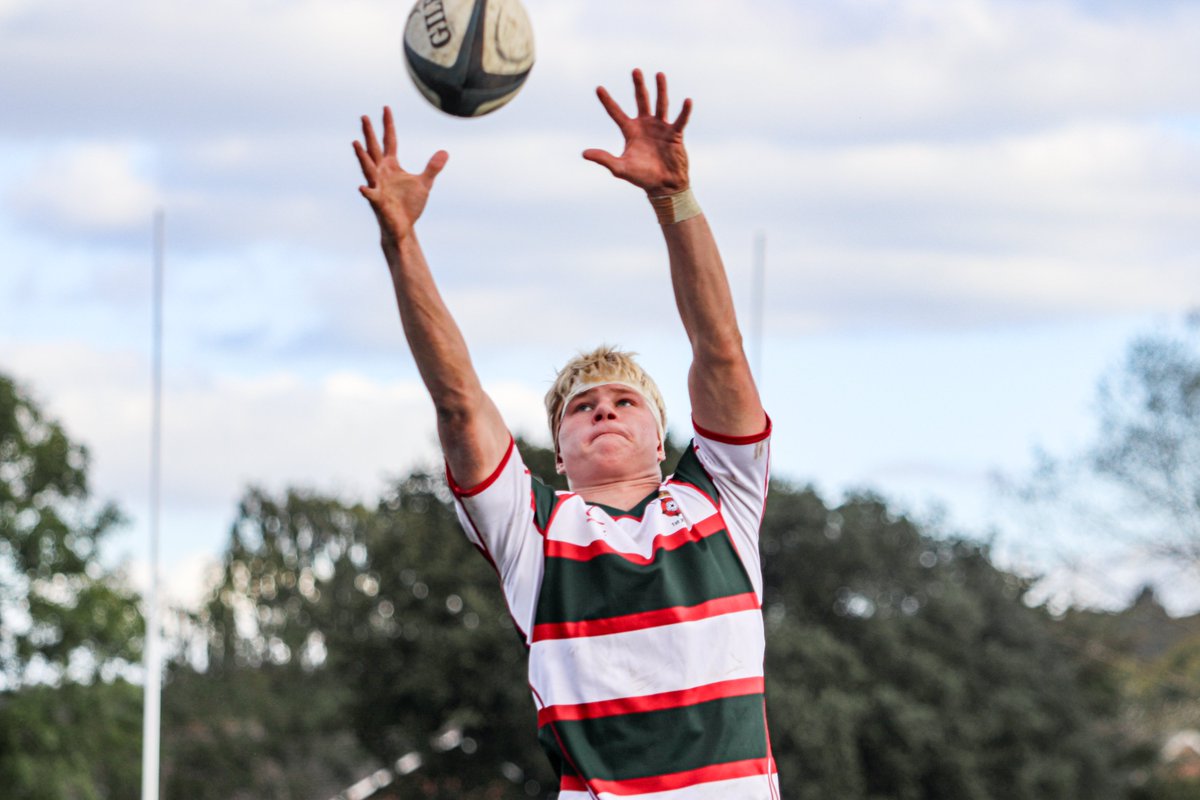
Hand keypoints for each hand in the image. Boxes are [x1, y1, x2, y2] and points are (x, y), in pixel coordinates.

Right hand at [353, 107, 447, 243]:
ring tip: (355, 143)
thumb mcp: (425, 183)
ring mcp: (378, 186)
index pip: (389, 140)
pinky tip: (362, 187)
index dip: (388, 125)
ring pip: (368, 169)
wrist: (403, 227)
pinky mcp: (378, 202)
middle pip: (374, 149)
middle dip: (369, 134)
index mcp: (391, 166)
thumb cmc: (409, 205)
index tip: (386, 108)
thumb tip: (444, 152)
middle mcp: (381, 173)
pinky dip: (367, 191)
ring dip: (362, 157)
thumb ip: (432, 167)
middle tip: (364, 117)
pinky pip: (371, 195)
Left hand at [583, 69, 692, 195]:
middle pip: (641, 101)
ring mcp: (661, 128)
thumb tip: (584, 153)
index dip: (607, 101)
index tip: (598, 88)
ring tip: (659, 74)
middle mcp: (645, 125)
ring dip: (660, 90)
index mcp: (630, 131)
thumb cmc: (641, 177)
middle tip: (635, 70)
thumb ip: (604, 159)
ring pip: (661, 104)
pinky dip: (684, 111)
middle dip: (638, 86)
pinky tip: (687, 100)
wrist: (664, 186)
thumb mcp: (620, 168)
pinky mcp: (675, 134)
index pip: (616, 113)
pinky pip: (680, 120)